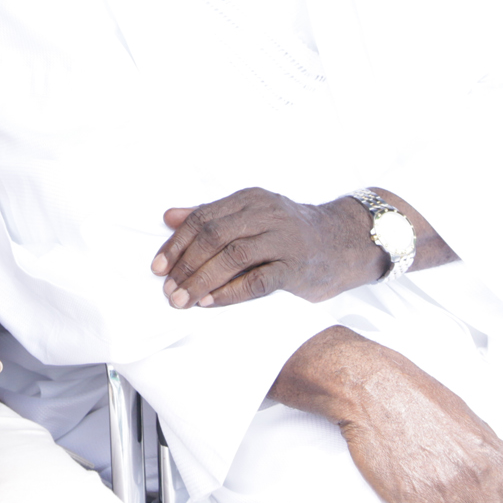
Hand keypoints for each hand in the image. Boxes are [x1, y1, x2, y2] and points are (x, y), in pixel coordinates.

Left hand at [152, 187, 384, 307]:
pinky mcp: (297, 268)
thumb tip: (169, 217)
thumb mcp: (252, 215)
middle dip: (186, 264)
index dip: (177, 244)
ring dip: (202, 280)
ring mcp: (284, 241)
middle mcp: (266, 215)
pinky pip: (258, 281)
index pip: (203, 219)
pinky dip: (230, 292)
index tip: (157, 267)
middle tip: (167, 288)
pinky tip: (210, 302)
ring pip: (233, 257)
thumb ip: (211, 215)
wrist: (344, 242)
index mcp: (250, 200)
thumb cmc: (289, 232)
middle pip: (215, 236)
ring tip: (182, 299)